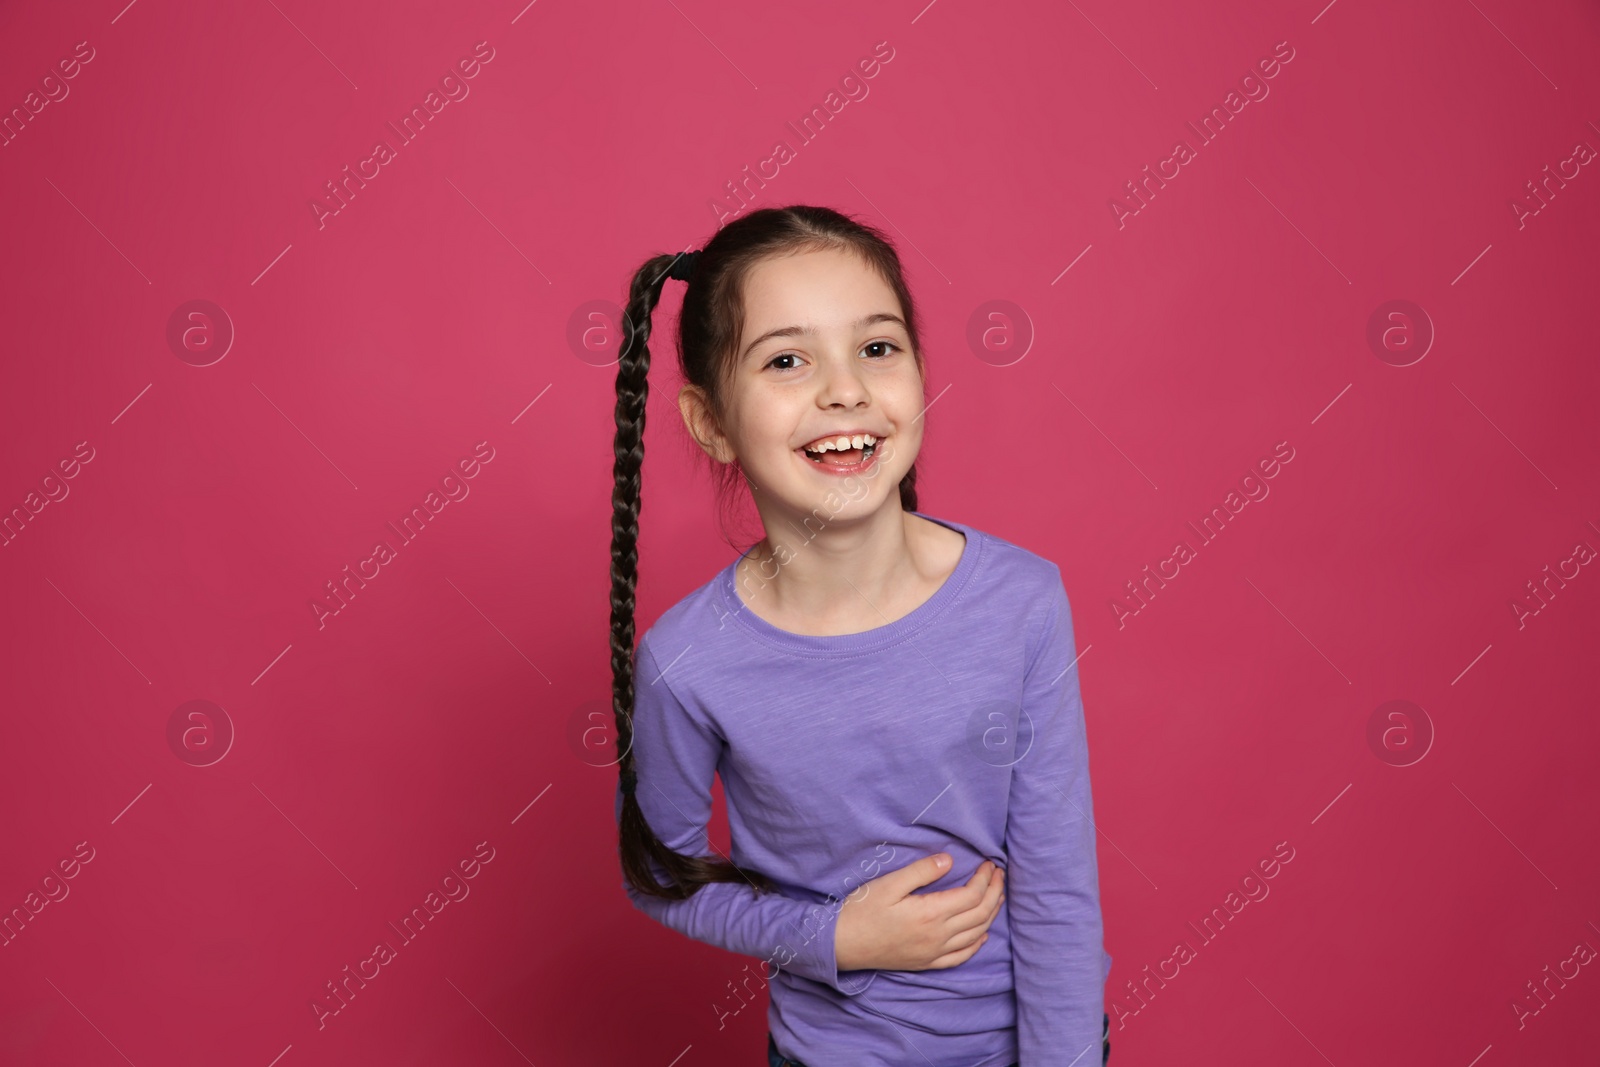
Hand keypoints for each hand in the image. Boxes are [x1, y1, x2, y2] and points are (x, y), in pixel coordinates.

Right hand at [834, 853, 1004, 971]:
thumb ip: (921, 871)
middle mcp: (938, 937)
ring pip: (975, 935)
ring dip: (990, 915)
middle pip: (980, 915)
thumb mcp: (889, 883)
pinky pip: (960, 957)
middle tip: (999, 875)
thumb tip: (949, 860)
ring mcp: (933, 953)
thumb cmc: (862, 910)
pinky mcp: (926, 963)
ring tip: (996, 896)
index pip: (972, 896)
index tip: (989, 863)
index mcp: (931, 914)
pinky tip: (982, 934)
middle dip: (994, 892)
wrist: (842, 944)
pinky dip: (976, 944)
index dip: (985, 878)